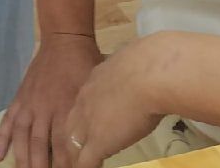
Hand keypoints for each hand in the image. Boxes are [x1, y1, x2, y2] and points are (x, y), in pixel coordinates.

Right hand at [0, 34, 103, 167]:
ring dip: (23, 159)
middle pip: (41, 145)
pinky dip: (1, 139)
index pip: (65, 144)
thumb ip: (95, 113)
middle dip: (42, 167)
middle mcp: (46, 108)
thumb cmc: (86, 64)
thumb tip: (105, 139)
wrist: (65, 39)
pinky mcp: (20, 98)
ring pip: (23, 137)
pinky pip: (8, 121)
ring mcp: (30, 104)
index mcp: (68, 106)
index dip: (66, 164)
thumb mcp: (95, 88)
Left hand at [65, 37, 168, 167]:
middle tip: (76, 152)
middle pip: (70, 126)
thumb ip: (131, 74)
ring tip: (77, 165)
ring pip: (73, 146)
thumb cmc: (149, 64)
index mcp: (94, 81)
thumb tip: (143, 77)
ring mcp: (89, 123)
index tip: (92, 126)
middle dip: (73, 140)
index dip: (85, 118)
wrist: (148, 74)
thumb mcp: (133, 63)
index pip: (83, 104)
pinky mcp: (98, 143)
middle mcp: (85, 102)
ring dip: (75, 157)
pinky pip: (85, 162)